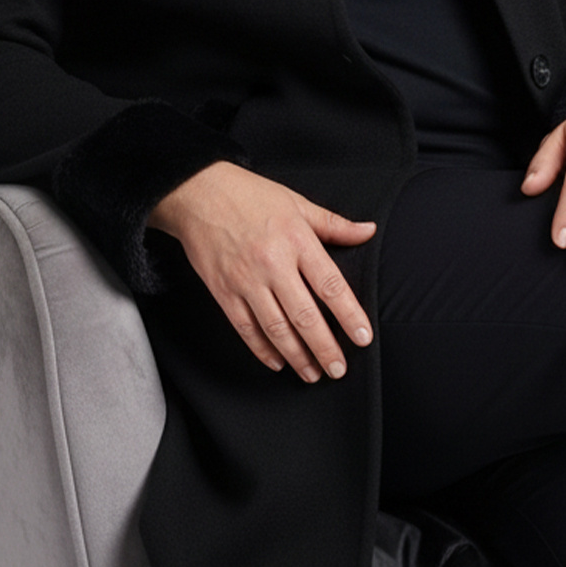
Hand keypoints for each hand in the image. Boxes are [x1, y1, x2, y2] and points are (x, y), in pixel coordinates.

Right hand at [147, 161, 375, 380]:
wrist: (197, 193)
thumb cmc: (248, 196)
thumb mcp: (297, 203)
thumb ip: (334, 224)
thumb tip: (367, 231)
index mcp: (296, 240)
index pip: (330, 285)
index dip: (349, 315)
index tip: (362, 337)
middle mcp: (273, 263)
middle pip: (305, 315)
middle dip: (324, 348)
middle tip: (338, 369)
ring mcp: (246, 280)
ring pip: (276, 328)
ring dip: (297, 356)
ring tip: (311, 373)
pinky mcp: (224, 291)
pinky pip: (246, 328)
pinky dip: (262, 349)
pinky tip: (277, 362)